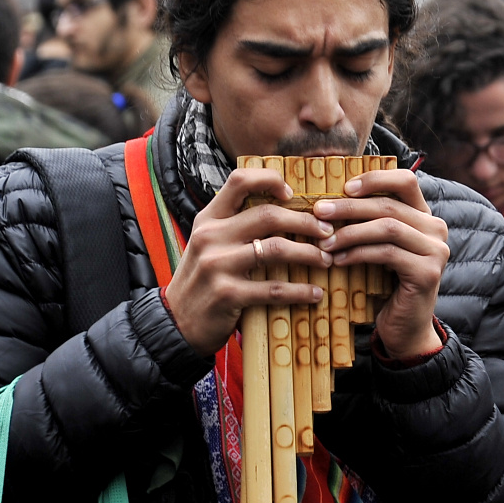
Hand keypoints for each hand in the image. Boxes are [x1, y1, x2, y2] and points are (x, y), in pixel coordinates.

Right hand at [163, 167, 331, 354]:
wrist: (175, 322)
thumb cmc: (201, 281)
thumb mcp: (208, 245)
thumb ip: (233, 227)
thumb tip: (281, 211)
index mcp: (208, 219)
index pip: (239, 181)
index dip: (270, 180)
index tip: (293, 194)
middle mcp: (211, 237)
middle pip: (268, 215)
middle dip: (306, 222)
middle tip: (327, 233)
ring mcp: (217, 265)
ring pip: (276, 248)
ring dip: (309, 253)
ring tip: (326, 260)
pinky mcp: (228, 294)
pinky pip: (273, 289)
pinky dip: (300, 291)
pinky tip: (315, 293)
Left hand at [312, 167, 448, 357]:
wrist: (404, 329)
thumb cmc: (384, 286)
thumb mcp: (377, 247)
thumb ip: (368, 223)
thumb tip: (328, 199)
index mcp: (425, 216)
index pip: (406, 180)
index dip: (375, 179)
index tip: (343, 187)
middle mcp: (436, 229)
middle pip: (389, 205)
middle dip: (349, 207)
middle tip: (319, 212)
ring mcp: (436, 250)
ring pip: (387, 227)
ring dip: (350, 232)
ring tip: (324, 241)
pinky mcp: (428, 272)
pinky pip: (386, 253)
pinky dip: (357, 253)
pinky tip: (337, 260)